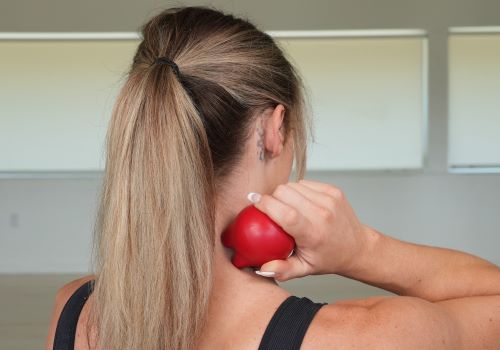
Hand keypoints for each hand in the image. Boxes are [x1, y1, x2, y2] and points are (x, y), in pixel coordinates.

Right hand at [252, 180, 370, 280]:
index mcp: (313, 233)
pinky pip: (304, 183)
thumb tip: (263, 268)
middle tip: (271, 210)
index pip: (286, 213)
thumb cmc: (328, 258)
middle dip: (272, 197)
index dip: (266, 205)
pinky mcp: (333, 190)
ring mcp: (329, 199)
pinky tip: (300, 203)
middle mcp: (322, 213)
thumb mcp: (305, 269)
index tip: (255, 205)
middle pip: (284, 192)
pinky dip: (297, 190)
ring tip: (286, 207)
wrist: (357, 247)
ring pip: (293, 184)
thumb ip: (283, 270)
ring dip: (284, 193)